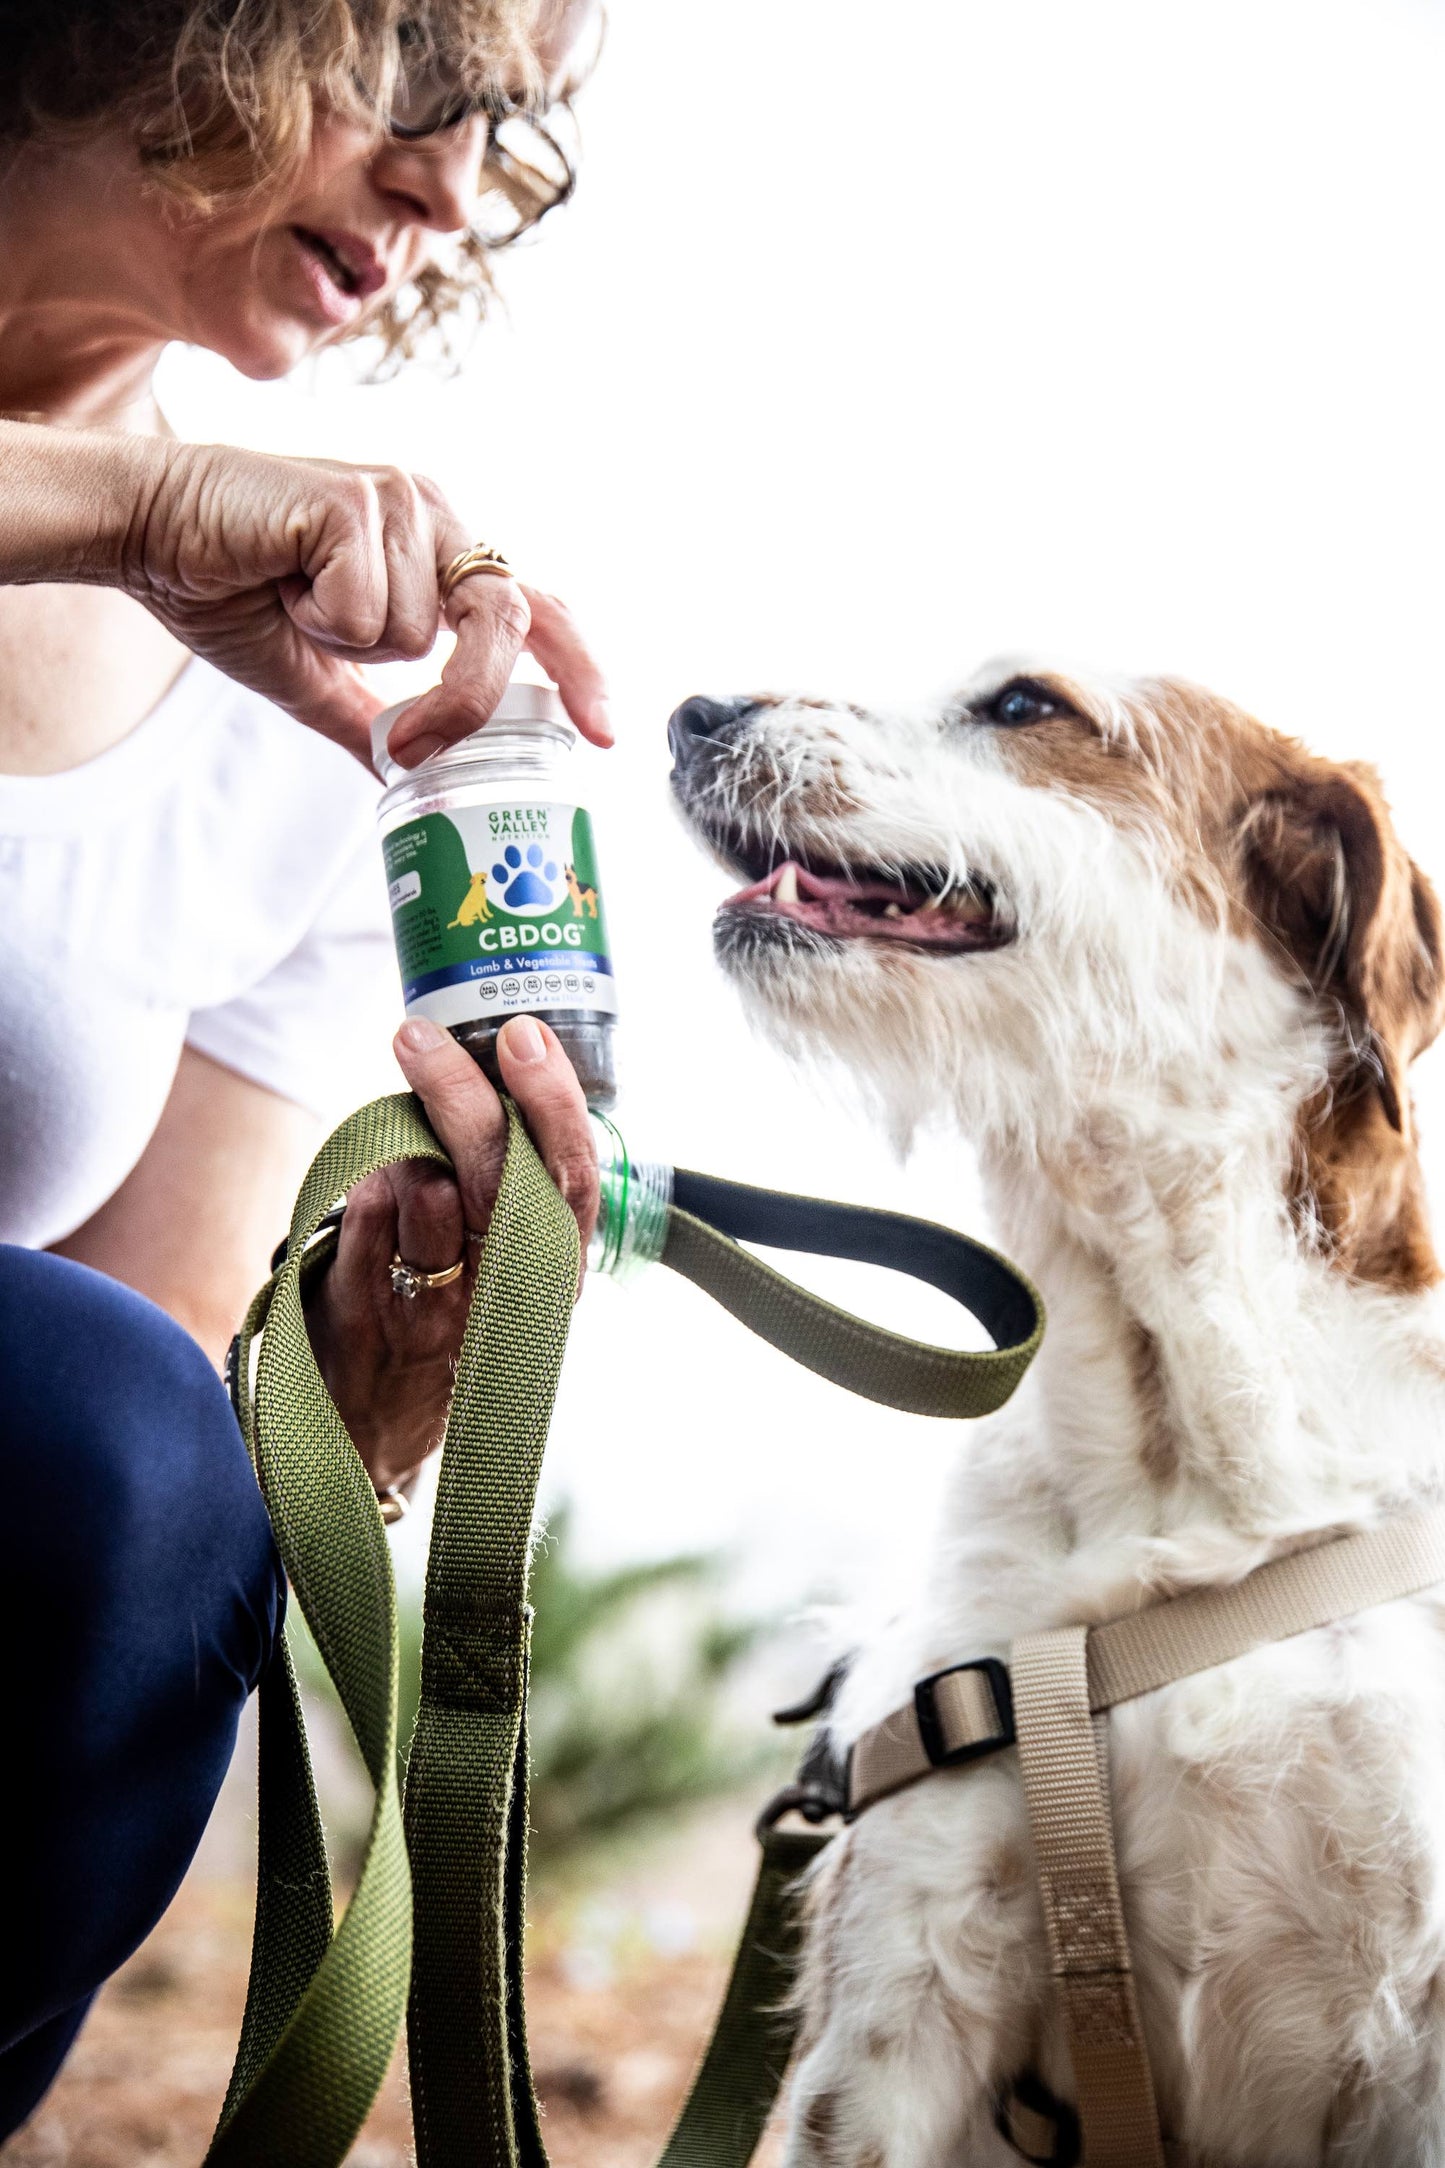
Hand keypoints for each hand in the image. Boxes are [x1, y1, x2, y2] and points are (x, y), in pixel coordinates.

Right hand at [119, 438, 610, 762]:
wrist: (148, 530)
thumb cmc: (229, 589)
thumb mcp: (315, 678)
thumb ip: (371, 723)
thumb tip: (408, 787)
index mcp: (439, 554)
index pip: (536, 610)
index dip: (578, 669)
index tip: (603, 736)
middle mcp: (436, 518)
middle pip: (503, 624)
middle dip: (465, 697)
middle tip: (411, 744)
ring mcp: (402, 501)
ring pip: (417, 632)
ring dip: (346, 643)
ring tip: (295, 599)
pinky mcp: (356, 499)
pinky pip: (367, 611)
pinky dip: (318, 618)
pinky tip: (280, 577)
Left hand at [303, 1015, 598, 1491]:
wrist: (373, 1432)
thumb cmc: (450, 1316)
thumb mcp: (502, 1260)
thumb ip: (504, 1178)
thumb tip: (484, 1065)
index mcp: (553, 1263)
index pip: (571, 1175)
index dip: (552, 1102)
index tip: (524, 1033)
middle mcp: (503, 1289)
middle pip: (498, 1179)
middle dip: (463, 1096)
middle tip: (421, 1037)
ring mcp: (433, 1306)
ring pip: (427, 1192)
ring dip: (405, 1135)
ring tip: (396, 1110)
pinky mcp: (364, 1312)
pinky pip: (365, 1217)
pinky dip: (365, 1179)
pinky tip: (368, 1165)